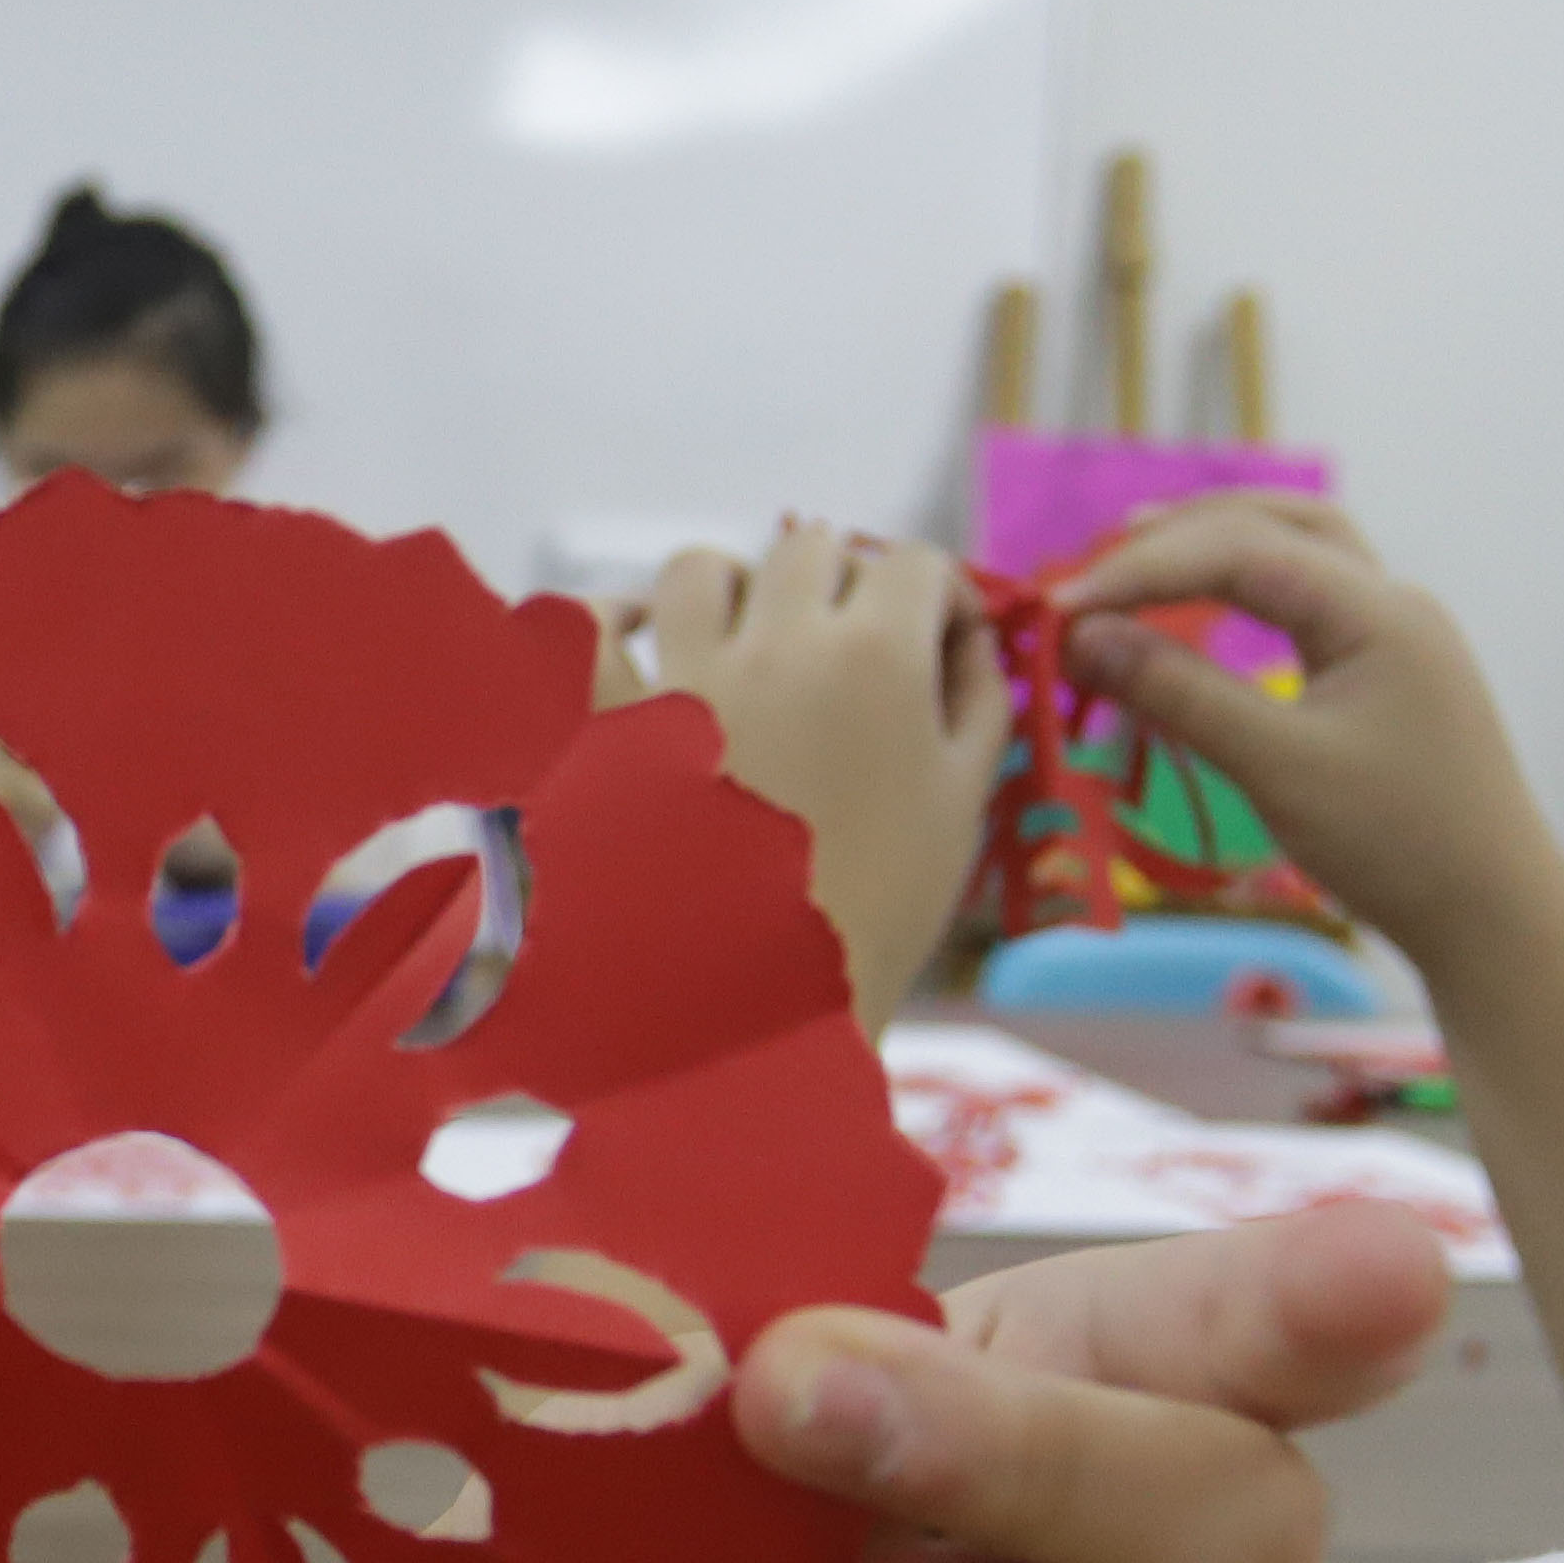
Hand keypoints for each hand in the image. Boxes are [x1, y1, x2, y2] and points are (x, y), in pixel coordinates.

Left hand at [643, 523, 1012, 1024]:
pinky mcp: (602, 717)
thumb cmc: (878, 915)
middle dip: (839, 585)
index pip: (912, 562)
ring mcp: (679, 675)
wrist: (759, 1012)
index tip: (937, 639)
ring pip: (701, 568)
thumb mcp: (963, 808)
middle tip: (848, 649)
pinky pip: (585, 626)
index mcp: (876, 656)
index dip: (934, 596)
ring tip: (746, 643)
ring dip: (732, 590)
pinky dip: (608, 621)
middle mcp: (775, 642)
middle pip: (807, 550)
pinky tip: (633, 641)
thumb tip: (973, 639)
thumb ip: (979, 703)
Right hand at [1050, 493, 1563, 974]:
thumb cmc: (1397, 843)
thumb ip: (1179, 692)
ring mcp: (1399, 638)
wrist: (1496, 917)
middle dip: (1183, 534)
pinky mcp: (1393, 677)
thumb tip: (1081, 636)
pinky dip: (1250, 590)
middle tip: (1096, 566)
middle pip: (1279, 524)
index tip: (1059, 610)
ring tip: (1144, 558)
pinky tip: (1213, 613)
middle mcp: (1392, 604)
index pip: (1239, 550)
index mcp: (1375, 610)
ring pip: (1303, 554)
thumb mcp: (1276, 767)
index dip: (1140, 571)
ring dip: (1222, 546)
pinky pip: (1312, 602)